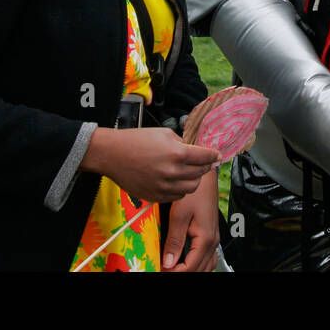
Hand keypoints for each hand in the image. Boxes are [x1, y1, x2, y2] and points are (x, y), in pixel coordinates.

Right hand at [82, 126, 218, 203]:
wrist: (112, 155)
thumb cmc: (136, 140)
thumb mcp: (164, 133)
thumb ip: (182, 143)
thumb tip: (195, 150)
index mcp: (177, 153)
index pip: (205, 157)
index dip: (214, 155)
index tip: (217, 155)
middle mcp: (172, 172)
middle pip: (200, 173)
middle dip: (205, 166)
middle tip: (206, 163)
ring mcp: (164, 186)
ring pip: (191, 187)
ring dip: (194, 179)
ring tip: (191, 172)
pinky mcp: (155, 196)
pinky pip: (177, 196)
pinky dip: (181, 188)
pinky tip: (177, 180)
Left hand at [162, 171, 220, 271]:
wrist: (206, 178)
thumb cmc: (196, 191)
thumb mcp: (179, 215)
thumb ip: (174, 240)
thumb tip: (168, 262)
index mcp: (205, 239)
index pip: (189, 268)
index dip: (173, 272)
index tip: (160, 269)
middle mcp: (213, 241)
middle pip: (199, 270)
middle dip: (182, 272)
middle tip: (165, 270)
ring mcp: (214, 238)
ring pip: (206, 266)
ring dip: (192, 270)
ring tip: (175, 269)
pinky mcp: (212, 234)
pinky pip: (209, 257)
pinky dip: (200, 264)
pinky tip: (189, 261)